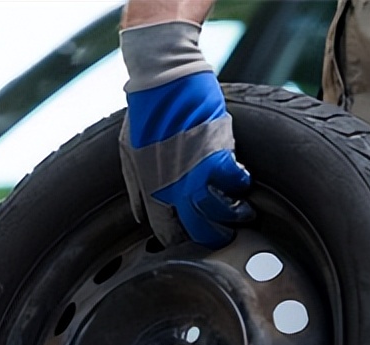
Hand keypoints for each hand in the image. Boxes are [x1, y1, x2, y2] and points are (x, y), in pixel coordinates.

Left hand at [119, 21, 253, 247]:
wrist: (163, 80)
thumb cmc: (144, 112)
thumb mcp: (128, 154)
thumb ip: (136, 189)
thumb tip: (140, 217)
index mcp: (152, 190)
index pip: (167, 232)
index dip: (179, 240)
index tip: (190, 239)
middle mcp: (175, 188)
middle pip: (198, 230)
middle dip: (211, 237)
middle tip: (222, 236)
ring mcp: (198, 174)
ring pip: (222, 212)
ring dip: (234, 216)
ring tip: (241, 214)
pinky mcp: (219, 156)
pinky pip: (236, 182)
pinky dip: (241, 185)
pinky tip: (242, 182)